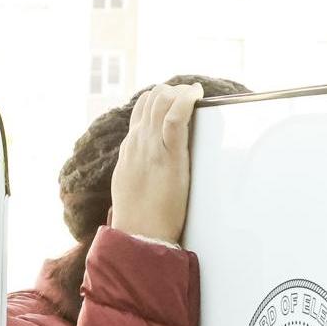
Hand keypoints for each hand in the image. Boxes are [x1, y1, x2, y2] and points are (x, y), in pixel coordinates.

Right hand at [109, 82, 203, 244]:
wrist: (138, 234)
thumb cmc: (138, 218)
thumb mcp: (129, 185)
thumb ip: (136, 168)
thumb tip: (144, 165)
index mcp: (129, 149)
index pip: (141, 110)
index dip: (159, 99)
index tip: (176, 99)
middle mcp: (137, 142)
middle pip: (151, 99)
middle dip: (172, 91)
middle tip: (190, 95)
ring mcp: (151, 147)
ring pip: (161, 102)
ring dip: (181, 91)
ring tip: (195, 94)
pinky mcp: (168, 156)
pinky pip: (175, 118)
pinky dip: (186, 100)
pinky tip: (197, 94)